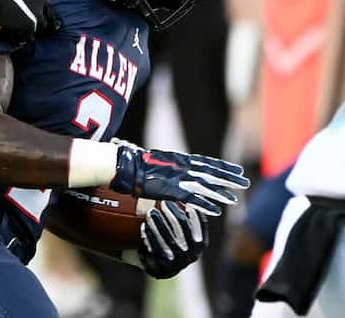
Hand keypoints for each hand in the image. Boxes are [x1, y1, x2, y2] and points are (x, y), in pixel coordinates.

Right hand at [110, 146, 249, 215]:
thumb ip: (172, 165)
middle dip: (229, 178)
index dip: (223, 166)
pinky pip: (192, 199)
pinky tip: (216, 211)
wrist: (126, 166)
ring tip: (235, 200)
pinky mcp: (171, 190)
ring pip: (205, 186)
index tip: (237, 170)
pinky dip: (205, 204)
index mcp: (181, 159)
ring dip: (220, 193)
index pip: (207, 162)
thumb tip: (178, 165)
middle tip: (245, 183)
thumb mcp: (159, 159)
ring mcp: (178, 178)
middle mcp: (183, 167)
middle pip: (211, 173)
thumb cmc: (138, 162)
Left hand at [137, 202, 207, 278]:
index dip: (195, 215)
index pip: (201, 228)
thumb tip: (190, 187)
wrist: (160, 264)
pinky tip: (144, 226)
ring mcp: (176, 263)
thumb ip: (187, 215)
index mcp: (199, 245)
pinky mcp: (161, 267)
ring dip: (159, 225)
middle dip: (174, 215)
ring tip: (151, 212)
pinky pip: (155, 250)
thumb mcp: (183, 230)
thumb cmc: (173, 238)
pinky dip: (150, 237)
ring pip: (168, 241)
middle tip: (165, 202)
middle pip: (183, 231)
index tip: (186, 201)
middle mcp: (191, 256)